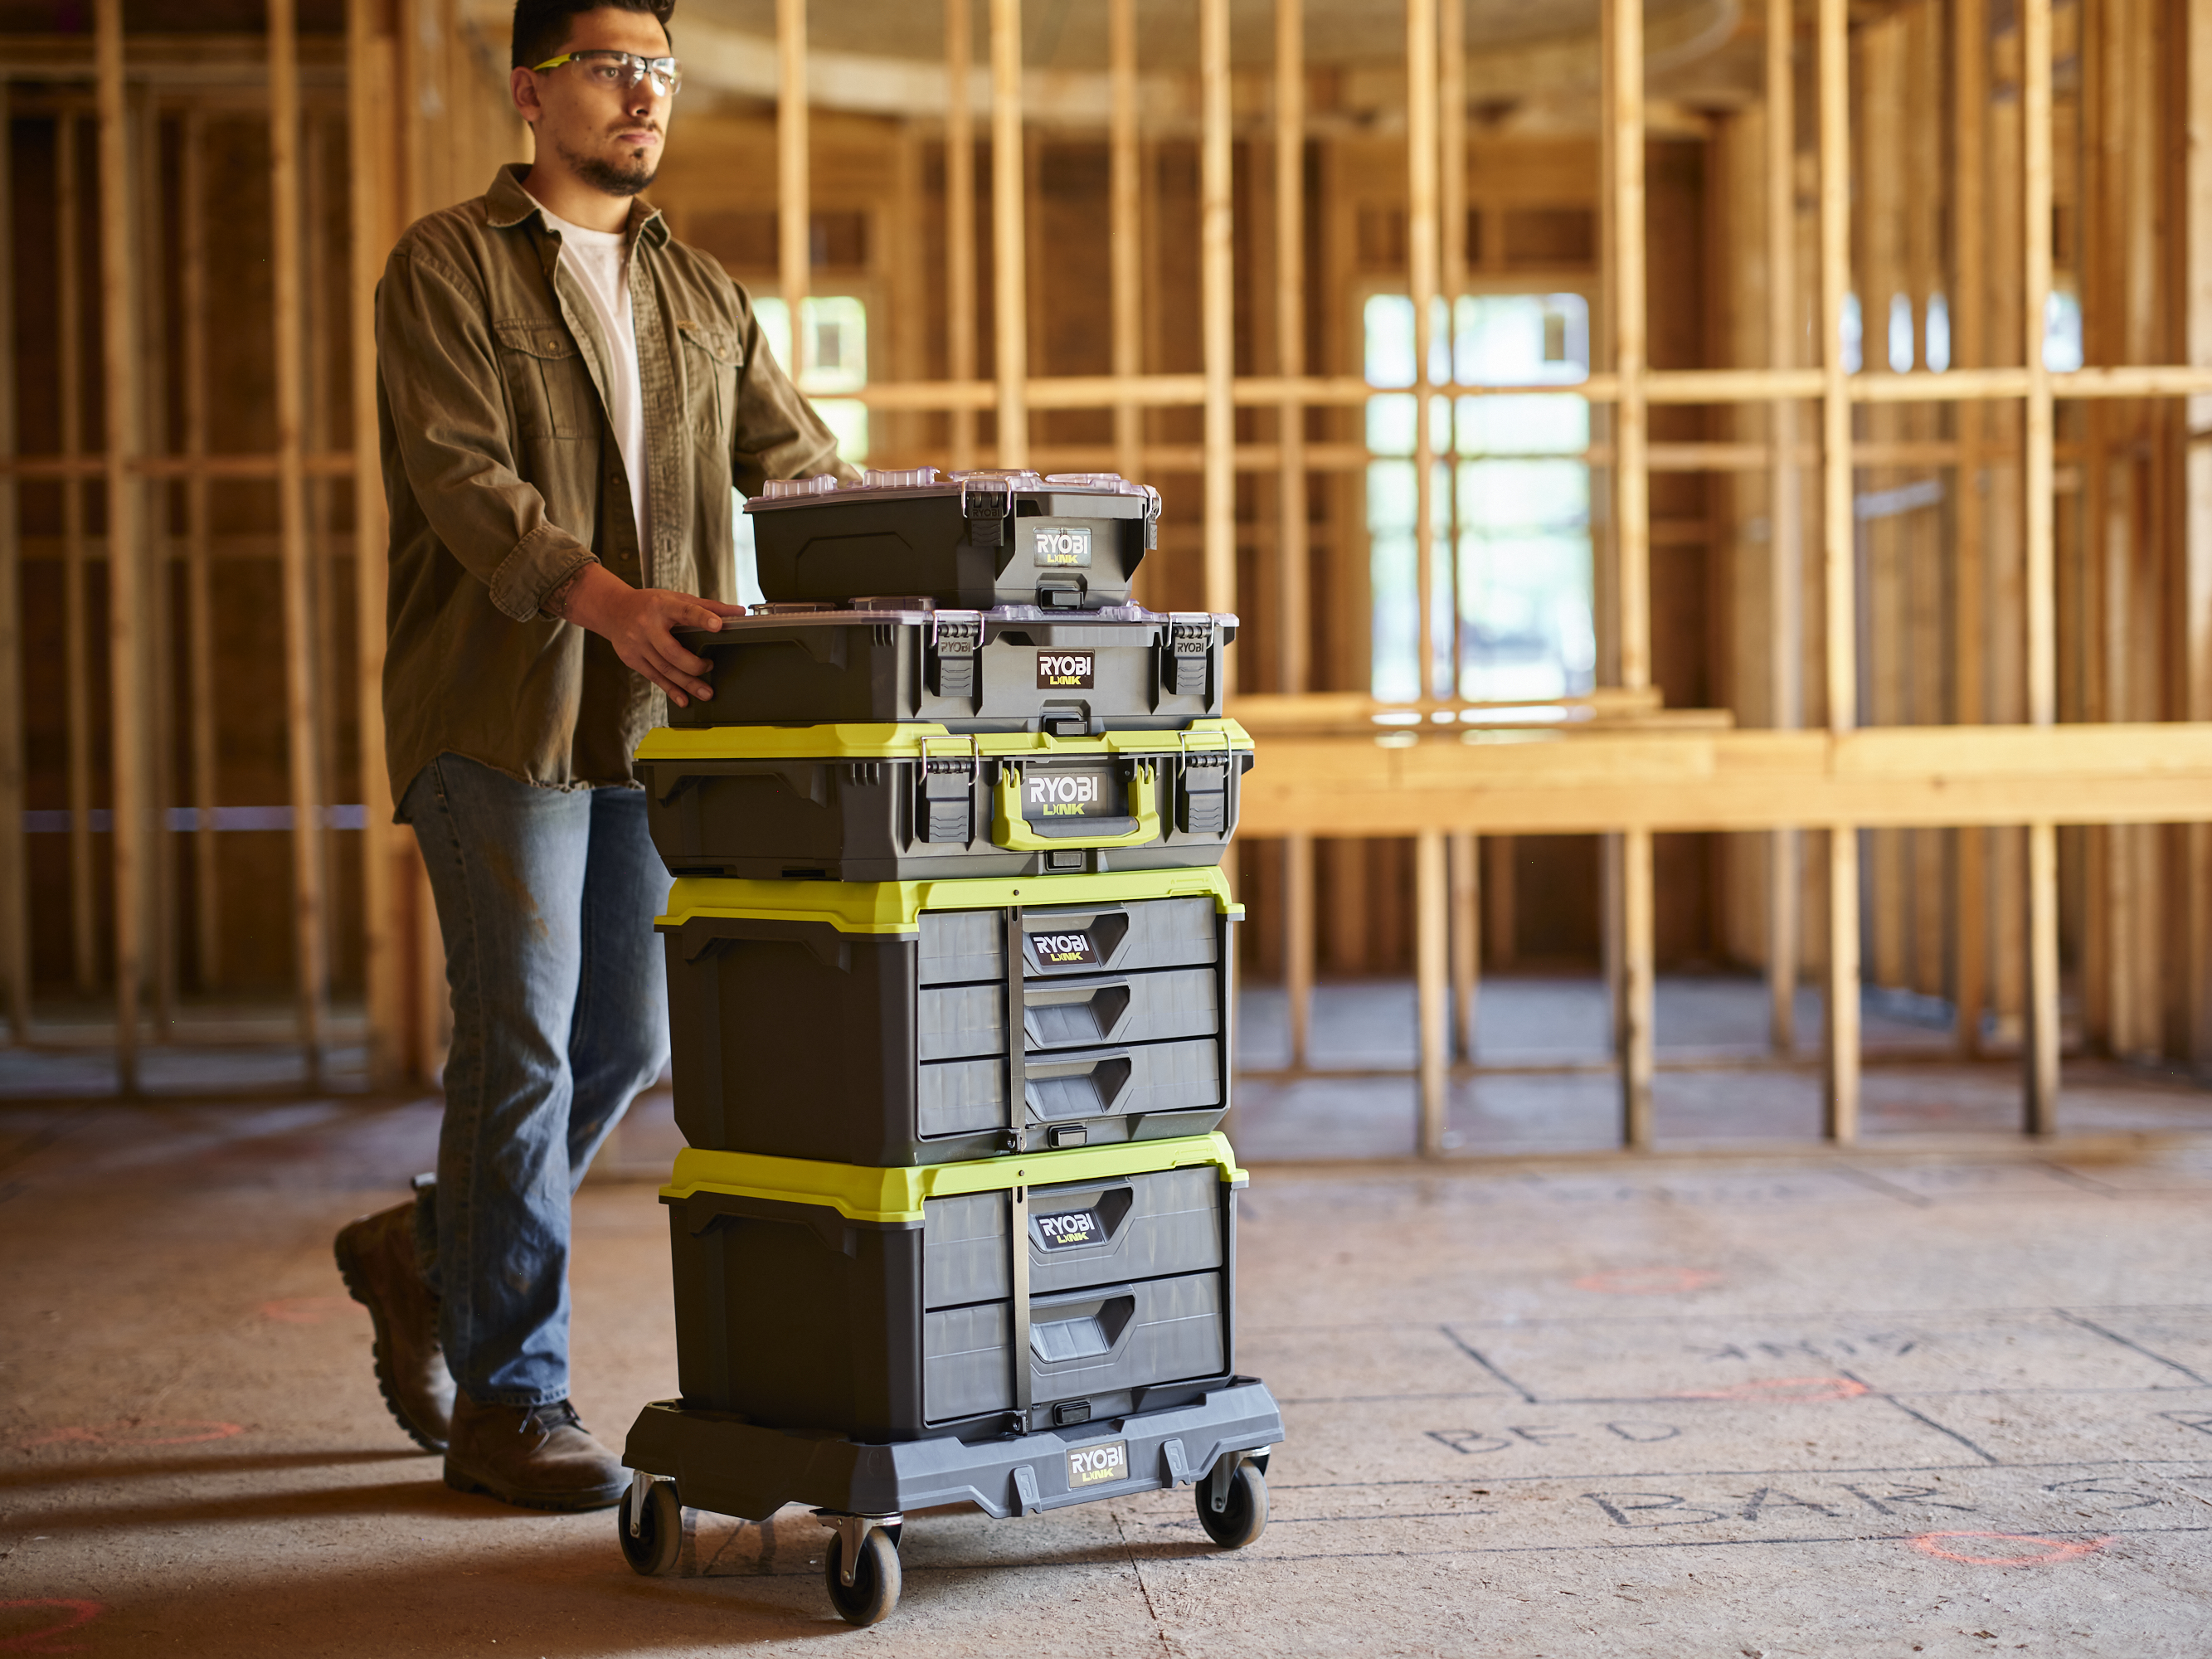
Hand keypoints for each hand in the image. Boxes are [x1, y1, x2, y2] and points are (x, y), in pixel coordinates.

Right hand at [548, 563, 747, 706]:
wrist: (613, 610)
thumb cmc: (650, 604)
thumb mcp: (676, 598)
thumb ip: (707, 607)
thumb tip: (738, 613)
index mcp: (662, 605)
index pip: (685, 612)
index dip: (702, 618)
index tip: (718, 626)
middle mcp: (647, 626)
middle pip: (671, 651)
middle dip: (693, 664)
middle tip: (710, 666)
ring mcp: (637, 644)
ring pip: (664, 669)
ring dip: (686, 683)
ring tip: (705, 692)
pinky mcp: (632, 659)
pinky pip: (654, 678)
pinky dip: (670, 690)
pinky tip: (684, 699)